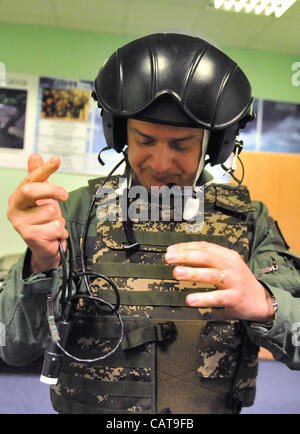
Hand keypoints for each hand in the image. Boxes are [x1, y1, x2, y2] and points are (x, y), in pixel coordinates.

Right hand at [7, 154, 68, 273]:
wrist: (46, 245)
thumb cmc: (43, 219)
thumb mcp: (42, 196)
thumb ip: (38, 176)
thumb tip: (35, 156)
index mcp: (18, 196)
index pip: (31, 178)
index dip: (44, 169)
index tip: (56, 160)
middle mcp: (14, 209)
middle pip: (34, 190)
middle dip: (53, 191)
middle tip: (64, 196)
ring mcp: (20, 223)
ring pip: (50, 211)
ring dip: (58, 219)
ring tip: (52, 224)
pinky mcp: (29, 236)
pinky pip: (55, 226)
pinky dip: (60, 231)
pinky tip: (53, 234)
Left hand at [165, 241, 274, 322]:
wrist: (261, 300)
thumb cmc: (238, 281)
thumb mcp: (227, 265)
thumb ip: (207, 259)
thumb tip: (180, 254)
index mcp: (227, 255)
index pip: (205, 247)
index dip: (186, 247)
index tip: (170, 250)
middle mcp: (231, 265)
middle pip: (207, 257)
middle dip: (186, 256)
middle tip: (169, 258)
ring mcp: (234, 281)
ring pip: (211, 275)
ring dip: (193, 273)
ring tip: (177, 273)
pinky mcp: (235, 298)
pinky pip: (217, 297)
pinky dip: (204, 298)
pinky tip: (191, 299)